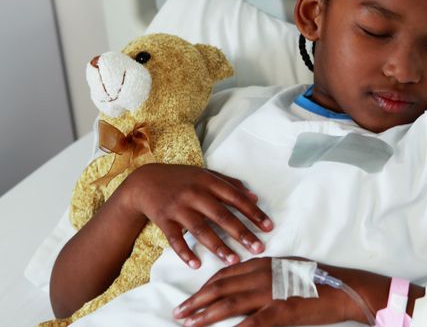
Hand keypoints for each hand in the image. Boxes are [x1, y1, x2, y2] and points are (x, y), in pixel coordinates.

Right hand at [122, 164, 273, 267]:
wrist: (144, 181)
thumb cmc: (181, 179)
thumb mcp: (205, 175)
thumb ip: (230, 184)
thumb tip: (255, 196)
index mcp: (208, 182)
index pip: (236, 198)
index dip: (253, 213)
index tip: (268, 227)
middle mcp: (194, 194)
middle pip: (222, 216)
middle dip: (242, 233)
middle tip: (258, 248)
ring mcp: (178, 208)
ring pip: (201, 230)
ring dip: (219, 246)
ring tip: (234, 260)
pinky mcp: (163, 220)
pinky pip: (175, 239)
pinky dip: (185, 252)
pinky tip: (197, 264)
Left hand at [172, 257, 391, 326]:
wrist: (341, 288)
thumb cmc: (316, 279)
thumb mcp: (286, 269)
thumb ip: (263, 273)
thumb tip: (243, 283)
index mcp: (263, 263)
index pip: (225, 274)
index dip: (204, 287)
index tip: (191, 298)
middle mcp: (262, 274)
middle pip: (220, 287)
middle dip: (196, 301)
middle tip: (179, 312)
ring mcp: (270, 292)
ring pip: (228, 303)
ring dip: (205, 314)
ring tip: (188, 322)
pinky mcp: (281, 310)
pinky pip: (252, 322)